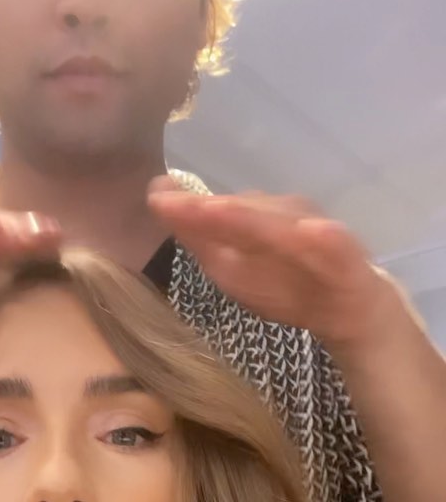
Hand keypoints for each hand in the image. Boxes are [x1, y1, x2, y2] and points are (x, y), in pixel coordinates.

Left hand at [148, 184, 396, 354]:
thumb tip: (163, 203)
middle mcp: (279, 228)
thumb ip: (203, 238)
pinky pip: (335, 249)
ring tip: (216, 209)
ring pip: (282, 226)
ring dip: (253, 218)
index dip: (183, 207)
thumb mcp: (237, 267)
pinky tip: (309, 233)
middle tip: (168, 200)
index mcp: (249, 234)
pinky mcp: (346, 261)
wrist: (349, 308)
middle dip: (208, 211)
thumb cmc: (288, 282)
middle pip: (241, 217)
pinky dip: (324, 241)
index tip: (153, 192)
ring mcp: (314, 241)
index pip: (212, 217)